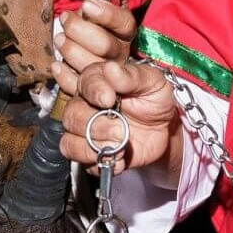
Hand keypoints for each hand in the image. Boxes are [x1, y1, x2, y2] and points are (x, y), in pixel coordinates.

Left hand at [52, 0, 154, 96]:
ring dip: (73, 52)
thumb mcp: (110, 7)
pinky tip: (56, 67)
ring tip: (60, 40)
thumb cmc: (99, 31)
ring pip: (93, 67)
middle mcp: (119, 57)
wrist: (93, 69)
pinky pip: (77, 88)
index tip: (88, 5)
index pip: (124, 24)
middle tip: (66, 21)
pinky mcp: (90, 94)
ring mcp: (106, 78)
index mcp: (124, 36)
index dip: (108, 15)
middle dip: (84, 31)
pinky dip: (64, 77)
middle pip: (107, 47)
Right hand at [59, 57, 181, 177]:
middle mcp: (85, 105)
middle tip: (121, 128)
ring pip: (69, 142)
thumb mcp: (153, 82)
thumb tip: (111, 69)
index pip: (84, 82)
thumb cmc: (155, 100)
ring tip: (119, 146)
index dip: (94, 91)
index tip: (109, 99)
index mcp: (98, 81)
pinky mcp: (88, 153)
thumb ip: (133, 76)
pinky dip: (99, 163)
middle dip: (98, 125)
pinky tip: (119, 159)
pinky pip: (80, 162)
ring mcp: (83, 130)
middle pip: (72, 115)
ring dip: (95, 147)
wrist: (163, 129)